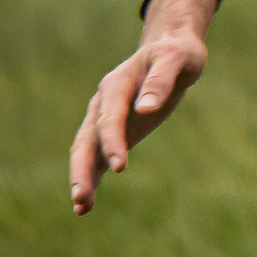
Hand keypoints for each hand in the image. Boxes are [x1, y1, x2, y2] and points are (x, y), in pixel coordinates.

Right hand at [69, 0, 218, 213]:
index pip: (110, 118)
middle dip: (83, 168)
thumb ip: (161, 81)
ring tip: (81, 207)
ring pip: (87, 152)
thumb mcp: (175, 59)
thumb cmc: (176, 53)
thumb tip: (145, 109)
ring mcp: (106, 119)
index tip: (119, 166)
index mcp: (116, 86)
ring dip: (83, 177)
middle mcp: (104, 104)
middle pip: (87, 139)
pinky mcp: (116, 132)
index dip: (112, 142)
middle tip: (81, 195)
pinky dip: (93, 178)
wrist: (171, 50)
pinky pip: (99, 157)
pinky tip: (87, 204)